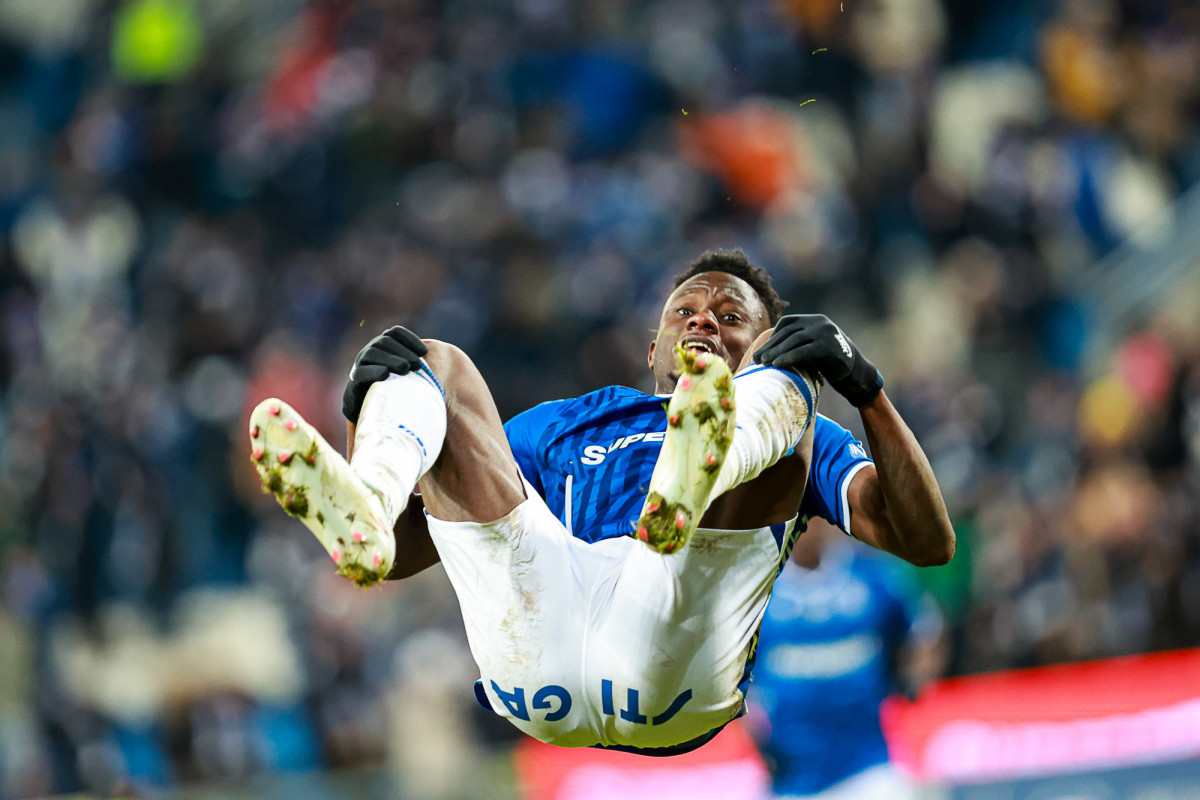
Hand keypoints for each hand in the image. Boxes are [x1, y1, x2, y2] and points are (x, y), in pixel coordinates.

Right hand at [342, 326, 427, 420]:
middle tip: (418, 365)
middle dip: (404, 351)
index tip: (425, 352)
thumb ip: (415, 363)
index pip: (395, 332)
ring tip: (405, 369)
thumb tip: (441, 358)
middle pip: (385, 341)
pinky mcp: (355, 379)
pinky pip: (362, 371)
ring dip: (391, 359)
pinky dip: (374, 371)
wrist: (367, 406)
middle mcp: (371, 350)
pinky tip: (386, 374)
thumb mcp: (405, 373)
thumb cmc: (393, 387)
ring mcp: (360, 363)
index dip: (410, 338)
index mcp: (383, 345)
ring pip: (373, 353)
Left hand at [753, 314, 882, 406]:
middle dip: (771, 346)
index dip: (773, 337)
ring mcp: (826, 333)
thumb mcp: (814, 346)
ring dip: (775, 352)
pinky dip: (788, 358)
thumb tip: (769, 348)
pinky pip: (804, 351)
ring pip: (794, 341)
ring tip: (763, 363)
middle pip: (788, 332)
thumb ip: (799, 341)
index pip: (788, 323)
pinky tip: (776, 365)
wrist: (858, 373)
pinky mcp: (829, 347)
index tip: (761, 351)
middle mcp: (820, 322)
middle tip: (756, 359)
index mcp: (816, 319)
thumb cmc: (832, 363)